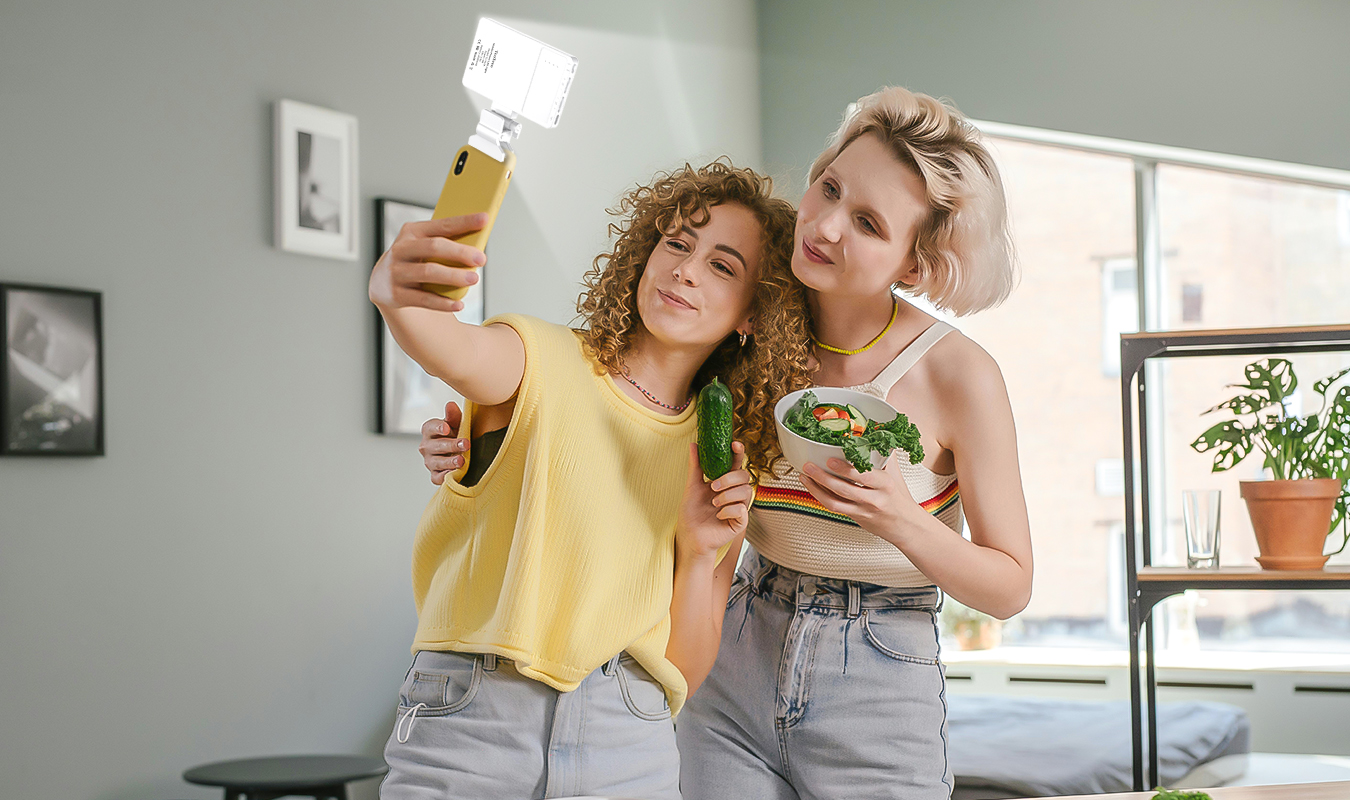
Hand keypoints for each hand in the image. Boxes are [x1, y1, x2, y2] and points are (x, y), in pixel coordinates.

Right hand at [368, 214, 487, 312]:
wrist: (382, 282)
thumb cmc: (415, 260)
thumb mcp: (424, 246)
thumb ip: (446, 245)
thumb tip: (477, 249)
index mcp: (412, 232)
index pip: (442, 225)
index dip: (464, 222)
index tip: (484, 219)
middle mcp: (401, 249)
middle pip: (433, 247)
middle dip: (459, 252)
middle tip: (481, 258)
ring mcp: (397, 272)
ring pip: (428, 272)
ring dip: (453, 276)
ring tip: (473, 279)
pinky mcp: (397, 294)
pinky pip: (424, 299)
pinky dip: (443, 303)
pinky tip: (459, 304)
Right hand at [420, 401, 466, 485]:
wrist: (461, 451)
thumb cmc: (457, 434)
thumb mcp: (457, 423)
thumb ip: (453, 415)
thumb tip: (450, 404)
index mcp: (430, 430)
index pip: (430, 427)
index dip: (438, 427)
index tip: (446, 427)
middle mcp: (426, 446)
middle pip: (436, 446)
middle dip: (451, 445)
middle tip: (465, 444)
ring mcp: (430, 461)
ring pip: (437, 462)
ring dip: (449, 462)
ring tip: (461, 461)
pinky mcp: (434, 475)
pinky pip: (437, 477)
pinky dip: (445, 476)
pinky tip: (455, 474)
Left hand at [676, 442, 751, 561]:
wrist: (689, 536)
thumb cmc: (692, 513)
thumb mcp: (692, 486)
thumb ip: (695, 466)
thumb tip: (694, 444)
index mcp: (725, 482)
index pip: (736, 464)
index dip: (738, 453)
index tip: (734, 444)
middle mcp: (735, 493)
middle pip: (744, 476)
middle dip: (729, 478)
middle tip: (712, 486)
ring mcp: (739, 507)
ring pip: (745, 491)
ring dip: (727, 495)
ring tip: (713, 503)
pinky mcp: (740, 522)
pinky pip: (742, 510)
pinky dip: (729, 510)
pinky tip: (719, 515)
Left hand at [797, 451, 925, 545]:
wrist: (906, 526)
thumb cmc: (899, 497)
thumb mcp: (895, 473)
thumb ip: (884, 453)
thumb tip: (877, 429)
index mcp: (885, 484)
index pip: (865, 476)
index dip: (846, 469)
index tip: (831, 459)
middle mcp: (874, 499)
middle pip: (845, 489)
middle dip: (823, 477)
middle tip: (809, 465)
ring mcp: (863, 511)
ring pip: (835, 502)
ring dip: (817, 489)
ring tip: (804, 475)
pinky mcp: (855, 518)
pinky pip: (835, 508)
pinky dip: (820, 497)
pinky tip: (812, 487)